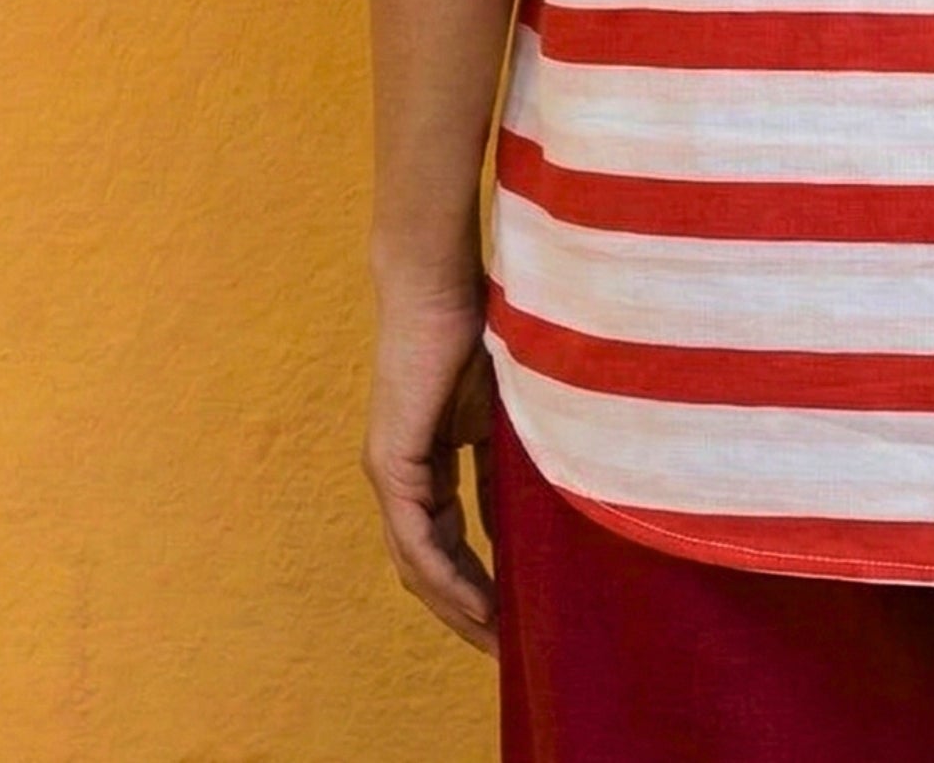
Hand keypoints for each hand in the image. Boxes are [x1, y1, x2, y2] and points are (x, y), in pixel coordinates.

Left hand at [361, 277, 500, 656]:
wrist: (439, 284)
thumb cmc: (479, 328)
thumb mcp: (507, 411)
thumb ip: (511, 461)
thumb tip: (542, 513)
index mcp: (428, 464)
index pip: (451, 543)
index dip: (480, 584)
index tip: (515, 617)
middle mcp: (402, 478)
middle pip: (429, 567)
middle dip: (466, 611)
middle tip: (506, 648)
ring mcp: (391, 474)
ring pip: (419, 564)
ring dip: (457, 605)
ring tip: (496, 638)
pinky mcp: (391, 465)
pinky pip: (416, 539)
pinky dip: (446, 575)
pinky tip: (477, 601)